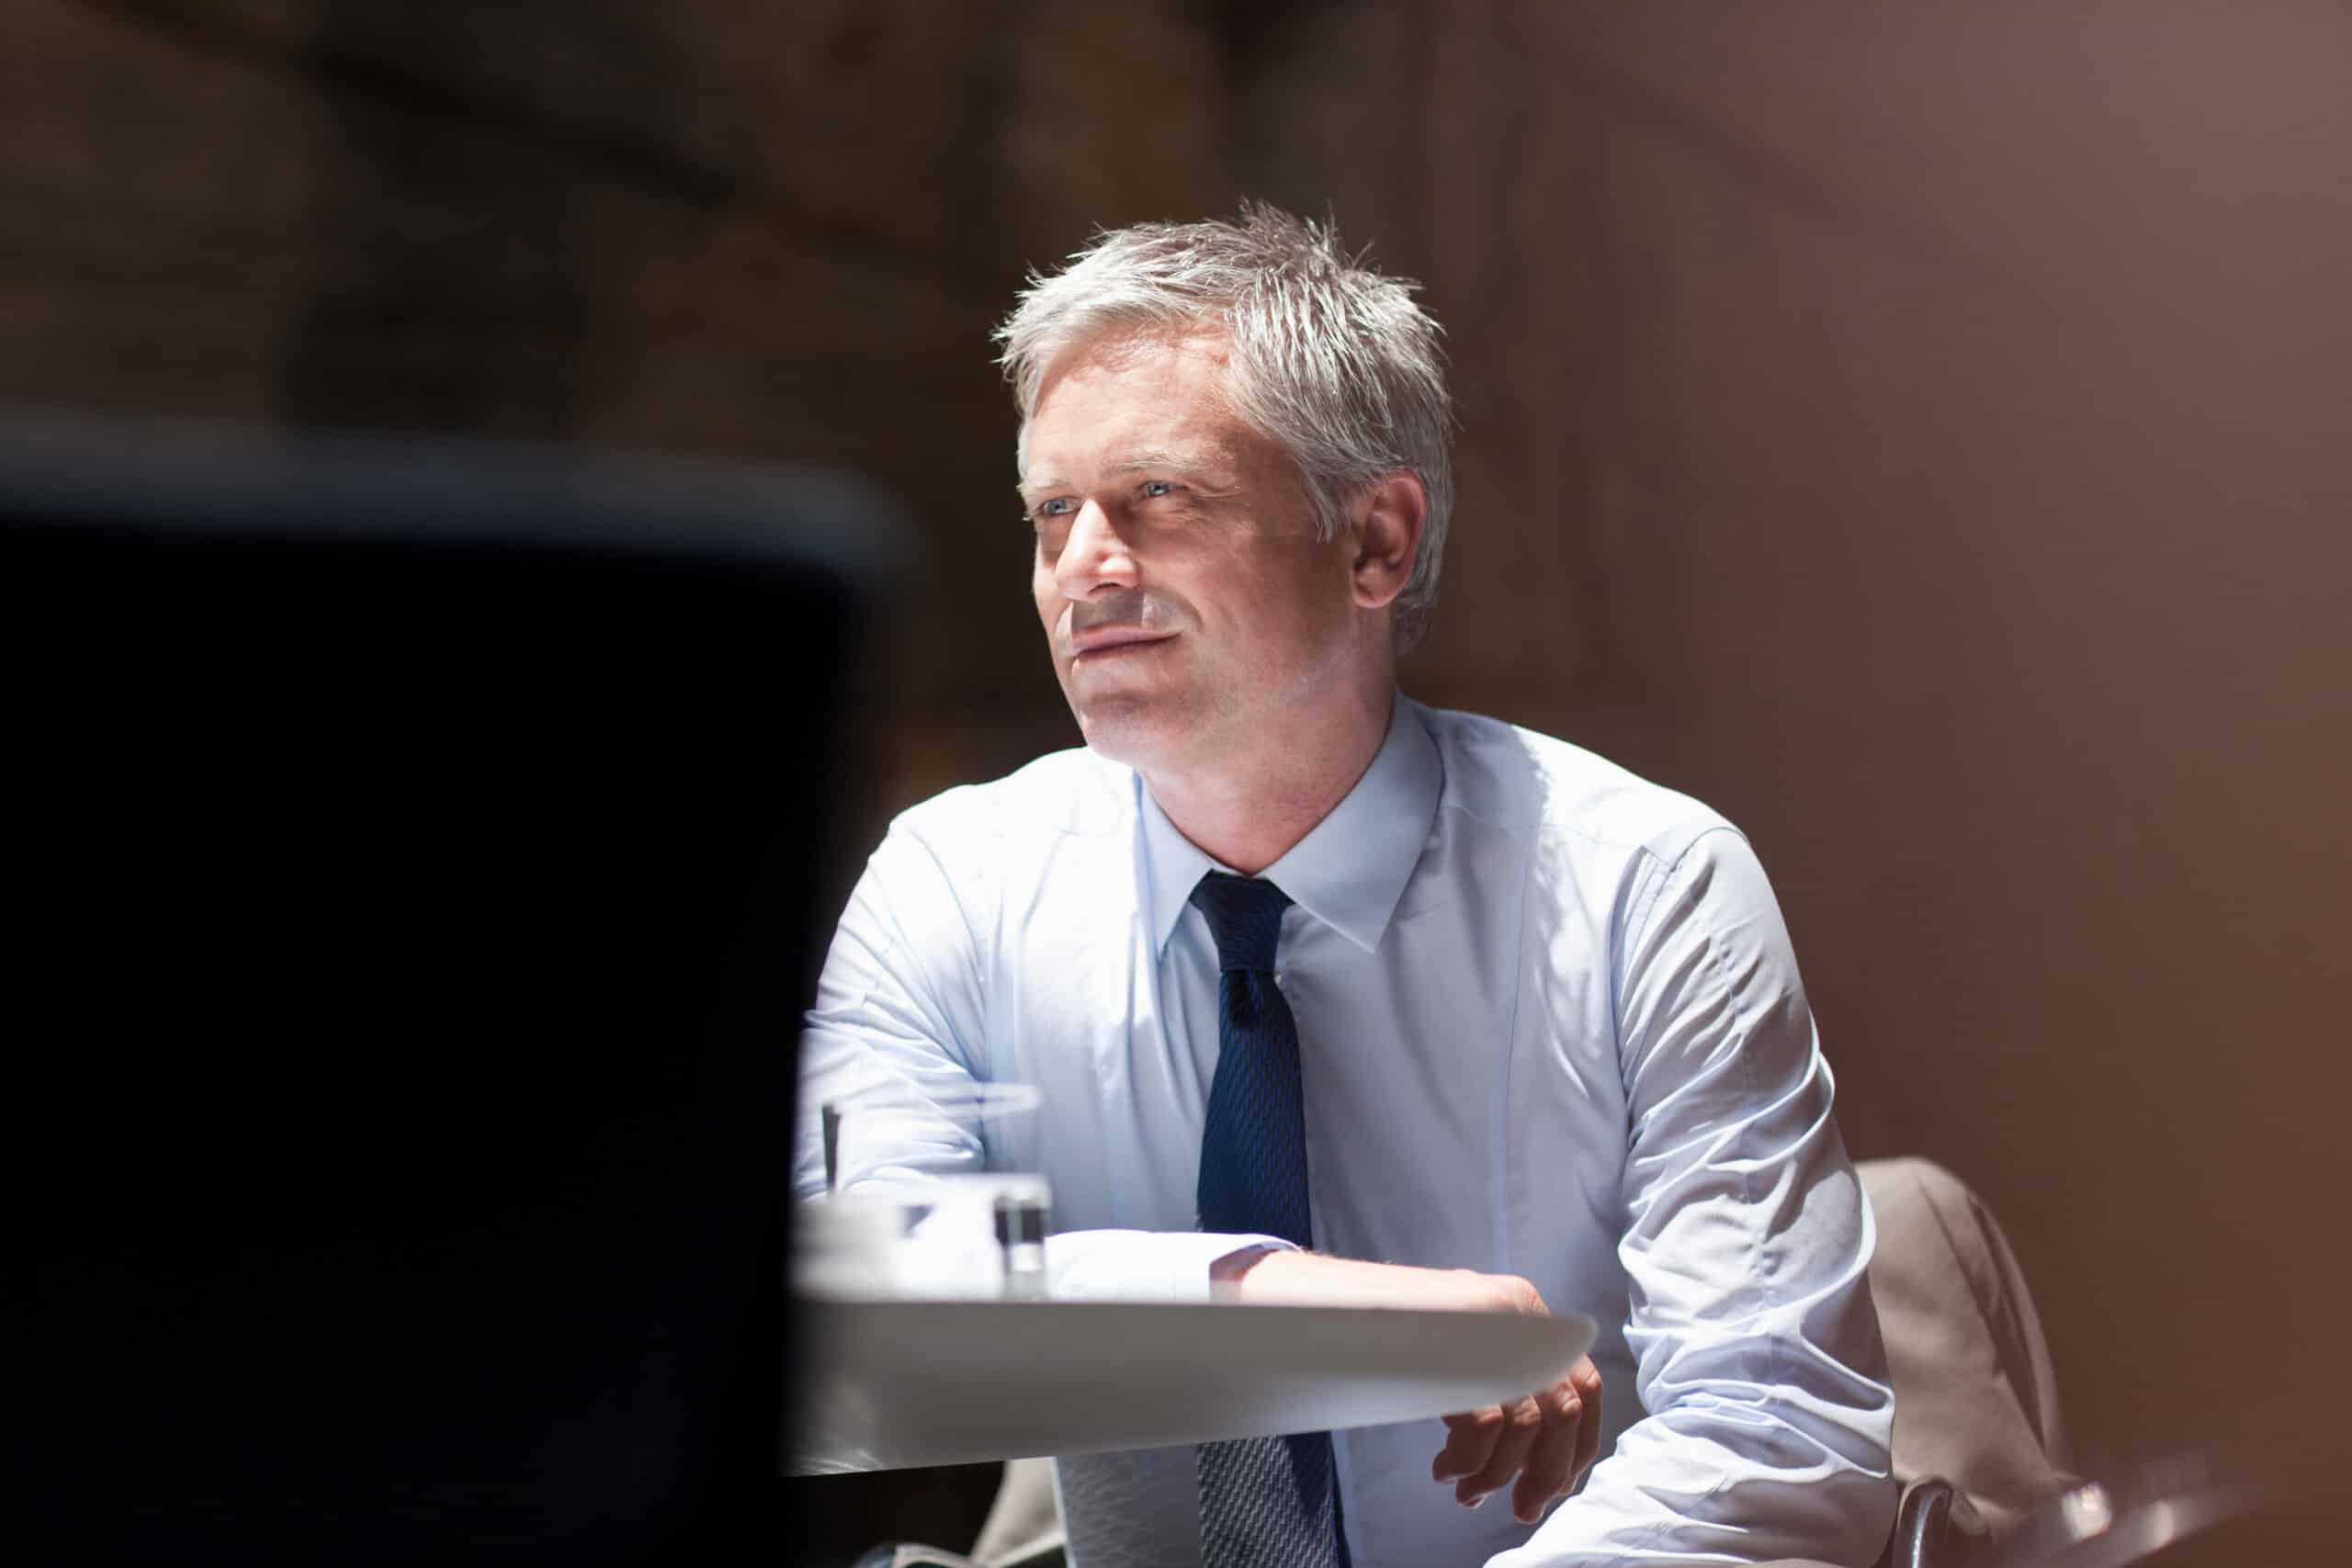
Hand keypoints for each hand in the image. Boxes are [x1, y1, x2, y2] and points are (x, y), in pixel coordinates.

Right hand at [1223, 1252, 1603, 1523]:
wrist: (1332, 1301)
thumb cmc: (1393, 1331)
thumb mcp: (1463, 1342)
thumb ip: (1503, 1372)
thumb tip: (1535, 1446)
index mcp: (1525, 1309)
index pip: (1584, 1384)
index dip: (1577, 1444)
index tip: (1557, 1484)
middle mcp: (1518, 1313)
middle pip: (1561, 1409)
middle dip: (1545, 1472)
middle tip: (1521, 1508)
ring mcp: (1490, 1325)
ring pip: (1525, 1422)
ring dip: (1497, 1473)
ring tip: (1466, 1491)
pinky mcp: (1460, 1345)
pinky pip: (1485, 1423)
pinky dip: (1469, 1460)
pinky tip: (1446, 1469)